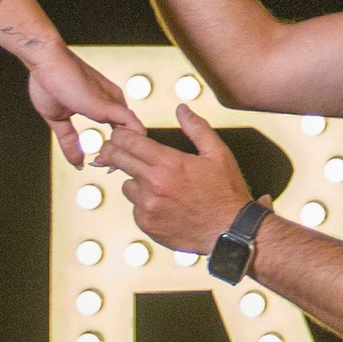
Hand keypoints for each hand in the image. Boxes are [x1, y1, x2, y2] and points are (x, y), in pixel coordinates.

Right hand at [27, 47, 137, 167]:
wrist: (45, 61)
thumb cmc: (49, 82)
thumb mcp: (58, 119)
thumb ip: (69, 140)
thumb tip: (77, 162)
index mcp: (104, 105)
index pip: (120, 132)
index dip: (112, 151)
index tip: (98, 162)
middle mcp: (114, 102)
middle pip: (131, 135)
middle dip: (120, 156)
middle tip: (102, 166)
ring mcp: (114, 103)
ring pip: (136, 135)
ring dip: (124, 154)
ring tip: (105, 163)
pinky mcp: (110, 105)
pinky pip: (134, 127)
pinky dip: (128, 146)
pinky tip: (111, 155)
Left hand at [98, 103, 254, 253]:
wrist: (230, 231)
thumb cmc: (226, 194)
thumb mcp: (218, 154)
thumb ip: (197, 128)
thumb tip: (182, 110)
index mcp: (169, 163)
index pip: (129, 141)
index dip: (120, 134)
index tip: (119, 133)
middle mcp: (153, 185)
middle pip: (118, 159)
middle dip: (112, 150)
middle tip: (113, 148)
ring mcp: (148, 206)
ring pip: (126, 185)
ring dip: (135, 180)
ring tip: (156, 183)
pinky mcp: (147, 224)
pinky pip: (135, 207)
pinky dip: (144, 203)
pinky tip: (163, 202)